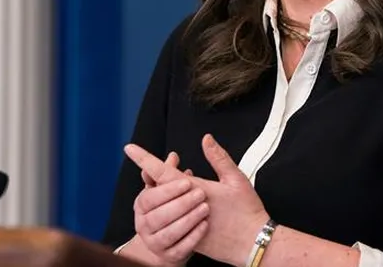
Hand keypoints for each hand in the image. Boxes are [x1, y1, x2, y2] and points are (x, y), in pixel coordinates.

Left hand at [125, 135, 270, 266]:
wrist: (253, 243)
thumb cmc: (247, 211)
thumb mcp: (236, 179)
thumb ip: (218, 158)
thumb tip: (206, 139)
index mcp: (196, 189)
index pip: (162, 171)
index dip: (145, 159)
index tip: (130, 149)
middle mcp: (185, 207)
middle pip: (158, 189)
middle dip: (155, 178)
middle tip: (161, 169)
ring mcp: (185, 224)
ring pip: (162, 208)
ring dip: (164, 198)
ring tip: (174, 192)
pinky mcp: (189, 238)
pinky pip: (172, 225)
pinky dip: (173, 214)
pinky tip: (182, 211)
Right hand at [132, 151, 209, 266]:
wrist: (180, 239)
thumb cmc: (178, 207)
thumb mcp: (175, 189)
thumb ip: (170, 172)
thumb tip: (172, 156)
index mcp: (143, 204)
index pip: (149, 195)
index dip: (167, 188)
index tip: (186, 179)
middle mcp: (144, 223)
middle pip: (157, 214)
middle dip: (180, 202)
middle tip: (200, 192)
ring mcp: (155, 241)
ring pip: (168, 232)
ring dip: (188, 219)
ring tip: (204, 208)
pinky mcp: (169, 255)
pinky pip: (180, 248)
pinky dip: (193, 236)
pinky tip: (204, 225)